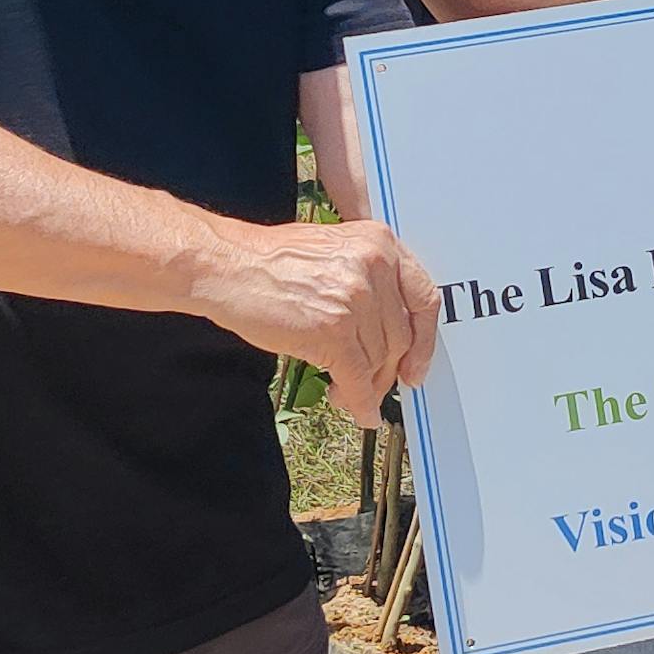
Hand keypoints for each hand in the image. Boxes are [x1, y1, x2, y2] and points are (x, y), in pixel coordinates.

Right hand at [195, 216, 436, 419]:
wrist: (228, 267)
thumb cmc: (271, 261)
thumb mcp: (335, 250)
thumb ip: (368, 280)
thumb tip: (388, 333)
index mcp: (380, 243)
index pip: (424, 297)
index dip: (425, 339)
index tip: (417, 365)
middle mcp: (374, 267)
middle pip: (400, 336)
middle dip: (388, 370)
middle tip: (375, 386)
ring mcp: (355, 300)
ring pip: (378, 360)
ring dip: (366, 386)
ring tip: (346, 393)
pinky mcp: (333, 331)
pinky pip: (357, 378)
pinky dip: (360, 401)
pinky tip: (358, 411)